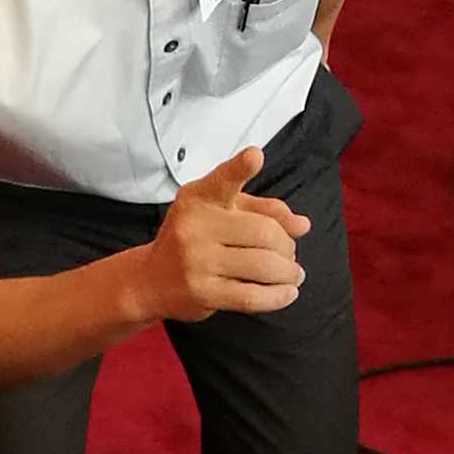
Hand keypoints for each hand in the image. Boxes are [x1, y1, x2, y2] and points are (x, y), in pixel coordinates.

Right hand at [143, 149, 308, 324]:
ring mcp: (197, 261)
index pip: (223, 181)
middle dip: (286, 246)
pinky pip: (252, 296)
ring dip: (288, 272)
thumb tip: (302, 225)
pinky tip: (287, 292)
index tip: (255, 156)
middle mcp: (195, 226)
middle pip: (264, 232)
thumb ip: (264, 211)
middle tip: (289, 254)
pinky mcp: (202, 293)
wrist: (150, 279)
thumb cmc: (194, 239)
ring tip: (293, 273)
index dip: (240, 168)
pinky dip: (277, 296)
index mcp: (199, 198)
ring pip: (263, 265)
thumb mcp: (224, 213)